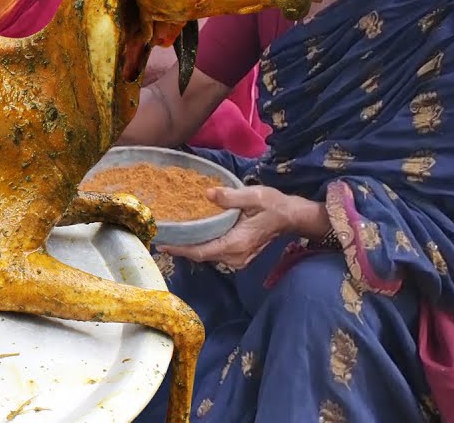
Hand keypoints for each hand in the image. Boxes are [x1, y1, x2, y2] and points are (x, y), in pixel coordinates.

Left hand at [159, 186, 315, 270]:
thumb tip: (207, 194)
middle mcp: (235, 256)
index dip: (181, 249)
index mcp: (236, 243)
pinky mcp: (239, 256)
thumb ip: (230, 196)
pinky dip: (201, 245)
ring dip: (190, 247)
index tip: (163, 245)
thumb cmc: (274, 205)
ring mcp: (238, 259)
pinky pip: (214, 253)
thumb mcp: (254, 196)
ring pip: (207, 255)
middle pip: (201, 255)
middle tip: (161, 236)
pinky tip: (190, 235)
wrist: (292, 217)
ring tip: (171, 235)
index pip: (202, 252)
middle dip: (181, 248)